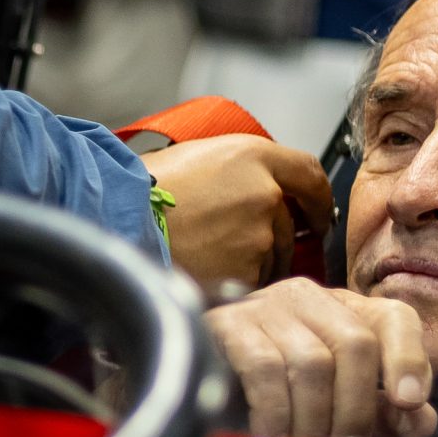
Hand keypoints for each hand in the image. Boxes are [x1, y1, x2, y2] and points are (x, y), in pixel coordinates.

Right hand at [144, 135, 334, 294]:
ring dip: (253, 260)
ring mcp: (260, 233)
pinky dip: (237, 281)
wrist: (119, 220)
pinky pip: (254, 280)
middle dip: (273, 237)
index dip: (318, 199)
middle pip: (290, 223)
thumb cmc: (145, 189)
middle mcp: (265, 192)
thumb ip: (239, 170)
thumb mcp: (198, 156)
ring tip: (210, 254)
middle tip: (239, 243)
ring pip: (273, 255)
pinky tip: (207, 270)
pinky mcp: (247, 269)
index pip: (309, 174)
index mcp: (252, 155)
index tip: (318, 214)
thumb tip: (259, 188)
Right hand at [207, 280, 437, 436]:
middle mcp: (309, 298)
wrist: (187, 379)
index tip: (408, 403)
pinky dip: (275, 415)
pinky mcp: (227, 325)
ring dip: (313, 420)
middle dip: (355, 410)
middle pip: (355, 345)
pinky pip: (264, 370)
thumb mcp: (336, 404)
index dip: (409, 358)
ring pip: (312, 362)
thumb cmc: (276, 395)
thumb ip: (385, 413)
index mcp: (346, 311)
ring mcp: (266, 306)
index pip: (394, 318)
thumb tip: (420, 420)